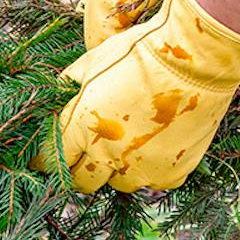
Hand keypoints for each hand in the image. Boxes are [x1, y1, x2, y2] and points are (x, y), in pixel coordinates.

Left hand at [41, 0, 239, 192]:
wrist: (196, 60)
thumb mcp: (91, 63)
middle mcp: (109, 156)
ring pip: (118, 185)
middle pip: (81, 182)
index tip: (44, 158)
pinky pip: (153, 182)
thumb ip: (66, 88)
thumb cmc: (138, 53)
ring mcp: (142, 168)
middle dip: (78, 169)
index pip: (52, 159)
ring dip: (115, 171)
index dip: (45, 159)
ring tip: (125, 146)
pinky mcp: (172, 173)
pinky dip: (151, 170)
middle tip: (84, 155)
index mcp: (83, 128)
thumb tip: (51, 101)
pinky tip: (155, 146)